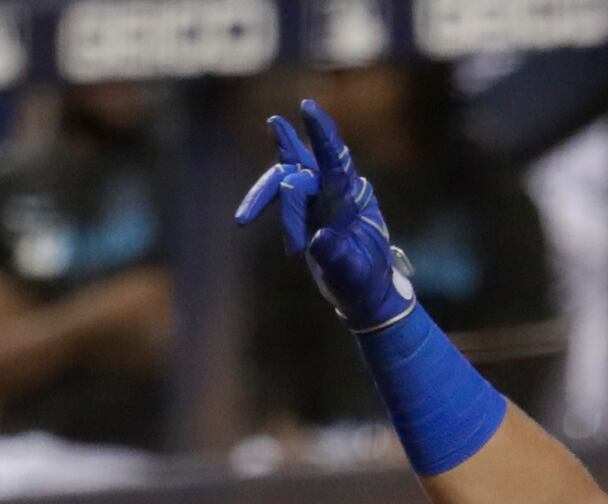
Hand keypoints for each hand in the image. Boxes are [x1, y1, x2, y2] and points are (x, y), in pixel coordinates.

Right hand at [233, 98, 414, 331]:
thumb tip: (319, 241)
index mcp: (353, 200)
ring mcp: (320, 196)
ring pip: (286, 177)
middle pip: (300, 174)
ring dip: (263, 197)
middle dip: (284, 207)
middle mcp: (336, 190)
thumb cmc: (363, 283)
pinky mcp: (307, 206)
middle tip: (271, 237)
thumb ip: (338, 257)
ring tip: (243, 219)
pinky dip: (265, 196)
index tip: (307, 108)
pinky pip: (283, 186)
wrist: (364, 291)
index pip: (335, 161)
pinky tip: (247, 213)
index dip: (321, 135)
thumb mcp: (354, 274)